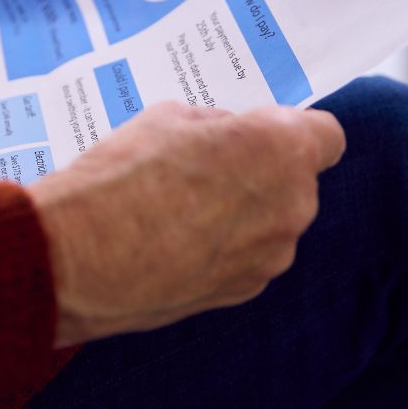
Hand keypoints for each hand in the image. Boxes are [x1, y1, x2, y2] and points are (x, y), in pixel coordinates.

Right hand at [28, 101, 344, 346]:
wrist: (81, 256)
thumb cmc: (124, 174)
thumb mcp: (169, 117)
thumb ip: (215, 127)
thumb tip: (224, 140)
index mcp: (282, 149)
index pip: (327, 135)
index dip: (292, 130)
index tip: (257, 132)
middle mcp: (293, 205)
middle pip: (295, 179)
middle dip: (260, 170)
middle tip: (203, 165)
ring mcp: (271, 255)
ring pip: (271, 220)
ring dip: (241, 211)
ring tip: (179, 207)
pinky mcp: (244, 291)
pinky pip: (247, 255)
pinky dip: (222, 247)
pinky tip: (173, 241)